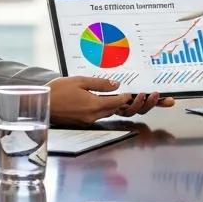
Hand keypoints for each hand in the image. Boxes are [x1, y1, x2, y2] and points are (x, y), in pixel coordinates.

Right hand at [48, 77, 171, 124]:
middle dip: (145, 104)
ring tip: (151, 97)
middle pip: (125, 111)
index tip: (145, 90)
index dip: (134, 96)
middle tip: (163, 98)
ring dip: (134, 106)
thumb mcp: (79, 81)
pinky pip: (106, 113)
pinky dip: (117, 107)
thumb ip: (99, 83)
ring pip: (117, 112)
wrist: (39, 104)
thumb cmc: (57, 91)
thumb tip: (117, 85)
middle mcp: (95, 116)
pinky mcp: (87, 120)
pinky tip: (127, 100)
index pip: (121, 102)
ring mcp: (91, 120)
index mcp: (94, 106)